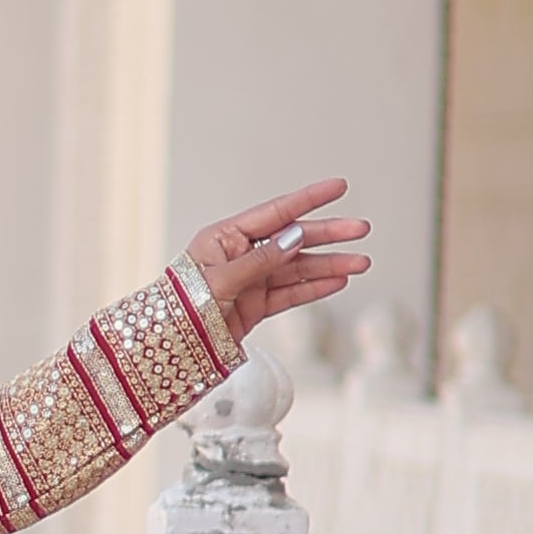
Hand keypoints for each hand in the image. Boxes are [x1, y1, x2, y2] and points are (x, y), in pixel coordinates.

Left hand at [186, 178, 371, 341]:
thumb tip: (294, 237)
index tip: (338, 187)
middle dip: (328, 234)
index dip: (308, 199)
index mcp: (225, 238)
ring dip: (329, 265)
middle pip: (293, 239)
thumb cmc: (182, 306)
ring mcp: (251, 281)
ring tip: (361, 263)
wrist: (171, 346)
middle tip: (360, 229)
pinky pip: (291, 294)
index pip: (275, 212)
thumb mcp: (221, 280)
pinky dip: (315, 288)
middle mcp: (241, 255)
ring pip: (297, 269)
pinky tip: (339, 281)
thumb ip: (260, 260)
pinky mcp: (256, 306)